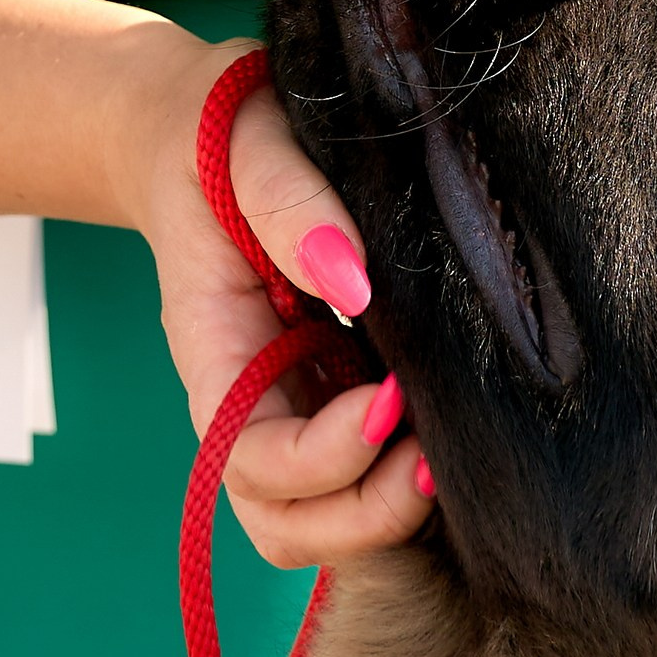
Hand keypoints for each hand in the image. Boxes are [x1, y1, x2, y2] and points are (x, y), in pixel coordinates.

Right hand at [137, 35, 428, 567]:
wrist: (199, 134)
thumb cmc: (219, 131)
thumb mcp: (245, 138)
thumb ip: (289, 199)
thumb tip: (353, 280)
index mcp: (212, 352)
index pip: (250, 458)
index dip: (322, 455)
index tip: (389, 398)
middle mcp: (250, 402)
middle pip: (286, 524)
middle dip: (364, 514)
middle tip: (436, 459)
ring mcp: (295, 411)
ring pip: (324, 525)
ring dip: (388, 514)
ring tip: (448, 455)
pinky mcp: (337, 401)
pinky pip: (366, 480)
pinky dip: (407, 484)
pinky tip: (456, 433)